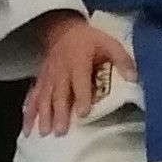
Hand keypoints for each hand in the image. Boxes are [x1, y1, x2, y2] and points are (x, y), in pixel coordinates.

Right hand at [22, 10, 130, 136]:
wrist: (61, 28)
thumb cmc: (88, 39)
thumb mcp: (109, 43)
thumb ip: (122, 59)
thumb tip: (134, 78)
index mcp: (78, 61)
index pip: (80, 81)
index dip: (82, 96)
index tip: (83, 113)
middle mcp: (60, 71)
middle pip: (59, 94)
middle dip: (59, 113)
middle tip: (60, 132)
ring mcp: (48, 77)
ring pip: (44, 97)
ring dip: (43, 115)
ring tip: (43, 133)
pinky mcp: (41, 80)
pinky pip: (33, 96)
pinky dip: (28, 112)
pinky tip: (27, 127)